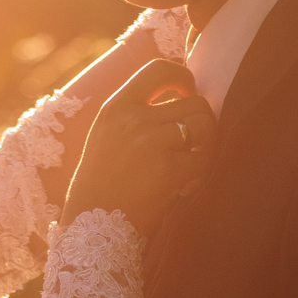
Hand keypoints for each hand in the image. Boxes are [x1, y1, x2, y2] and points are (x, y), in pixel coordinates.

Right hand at [61, 59, 214, 236]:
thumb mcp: (106, 139)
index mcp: (116, 107)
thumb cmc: (100, 190)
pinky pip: (203, 159)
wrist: (90, 229)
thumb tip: (178, 100)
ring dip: (207, 145)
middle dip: (202, 123)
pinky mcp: (168, 169)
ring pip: (205, 124)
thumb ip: (133, 117)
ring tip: (192, 165)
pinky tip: (183, 189)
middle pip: (194, 100)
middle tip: (194, 147)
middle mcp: (134, 118)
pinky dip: (199, 174)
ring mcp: (151, 142)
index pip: (159, 69)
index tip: (188, 93)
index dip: (183, 77)